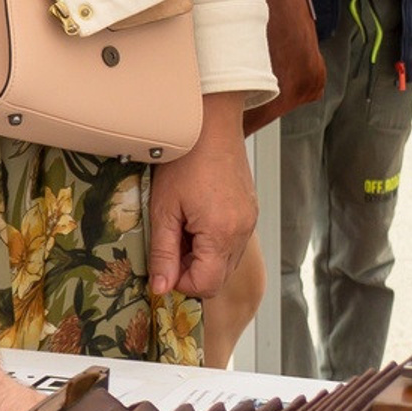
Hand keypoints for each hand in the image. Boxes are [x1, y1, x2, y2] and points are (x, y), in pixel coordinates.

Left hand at [149, 95, 258, 301]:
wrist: (210, 122)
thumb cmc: (184, 158)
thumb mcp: (164, 208)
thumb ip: (163, 253)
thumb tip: (161, 288)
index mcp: (222, 233)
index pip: (205, 284)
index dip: (180, 283)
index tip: (163, 266)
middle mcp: (242, 231)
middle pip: (218, 277)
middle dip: (191, 271)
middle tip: (170, 245)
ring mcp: (249, 220)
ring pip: (226, 260)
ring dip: (202, 256)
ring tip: (182, 228)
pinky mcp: (250, 210)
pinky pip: (233, 241)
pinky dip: (214, 241)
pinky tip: (197, 217)